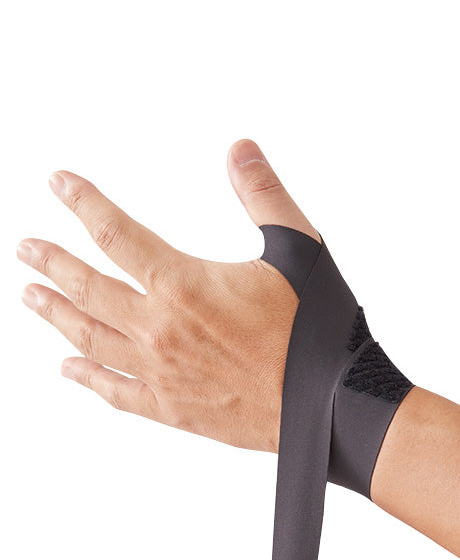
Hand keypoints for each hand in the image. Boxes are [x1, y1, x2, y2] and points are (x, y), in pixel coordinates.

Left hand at [17, 140, 318, 452]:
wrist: (330, 404)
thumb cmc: (316, 333)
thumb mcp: (299, 250)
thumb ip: (264, 196)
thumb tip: (241, 150)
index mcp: (183, 285)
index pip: (115, 233)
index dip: (83, 203)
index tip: (60, 184)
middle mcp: (160, 329)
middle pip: (88, 288)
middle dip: (52, 263)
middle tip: (26, 249)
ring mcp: (161, 372)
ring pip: (90, 338)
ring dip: (56, 314)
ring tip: (32, 297)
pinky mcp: (173, 409)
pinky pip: (115, 391)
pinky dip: (87, 377)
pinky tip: (70, 368)